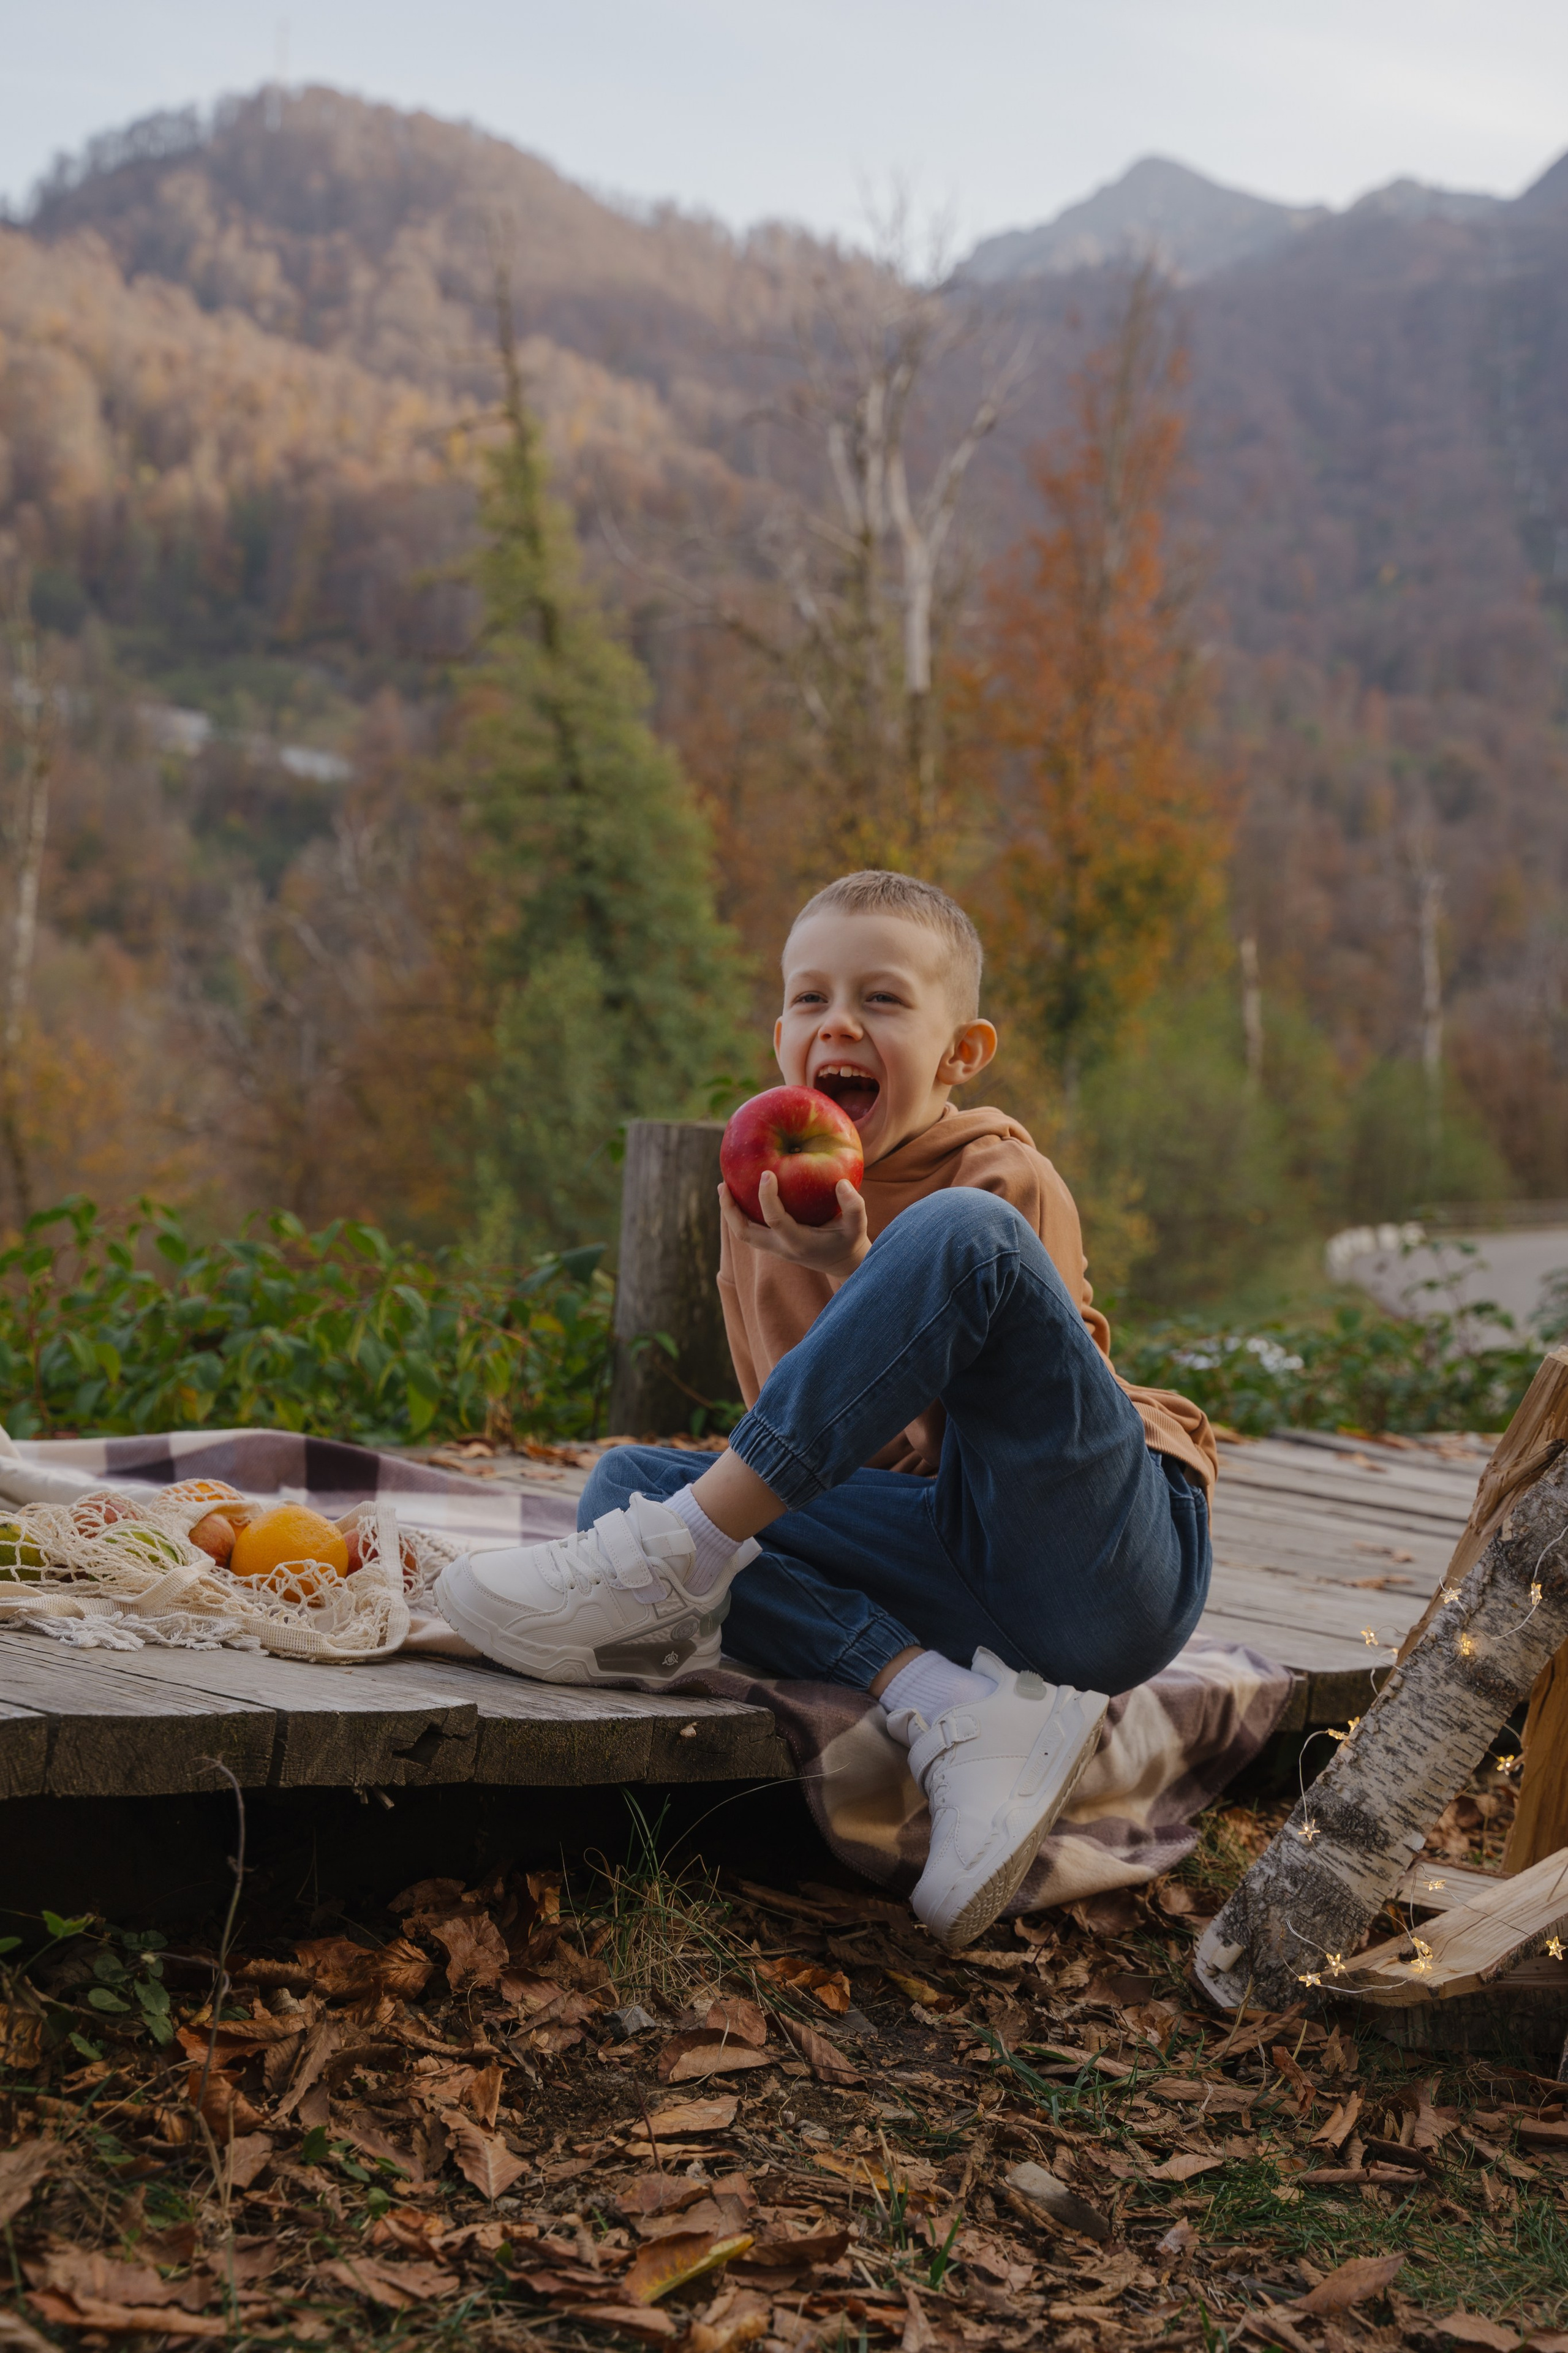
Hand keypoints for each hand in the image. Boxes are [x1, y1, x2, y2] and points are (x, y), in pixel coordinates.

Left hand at [719, 1176, 868, 1283]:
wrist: (844, 1264)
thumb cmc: (850, 1241)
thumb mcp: (858, 1226)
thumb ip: (854, 1206)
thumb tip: (841, 1182)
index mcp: (799, 1243)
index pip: (776, 1220)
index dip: (767, 1197)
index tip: (766, 1173)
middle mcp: (782, 1248)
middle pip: (745, 1233)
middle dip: (731, 1210)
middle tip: (723, 1184)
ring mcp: (775, 1249)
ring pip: (743, 1233)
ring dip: (731, 1212)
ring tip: (724, 1186)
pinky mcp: (773, 1245)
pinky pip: (751, 1229)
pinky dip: (741, 1212)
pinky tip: (741, 1191)